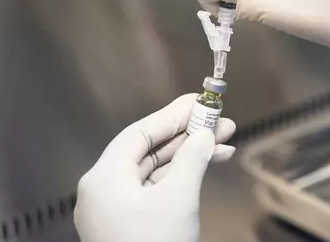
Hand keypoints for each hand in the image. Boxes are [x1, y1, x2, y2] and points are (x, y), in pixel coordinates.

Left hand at [74, 94, 235, 241]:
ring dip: (190, 157)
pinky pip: (155, 192)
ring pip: (155, 172)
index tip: (201, 102)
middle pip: (149, 151)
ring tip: (225, 144)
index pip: (140, 133)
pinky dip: (181, 180)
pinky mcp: (129, 227)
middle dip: (189, 136)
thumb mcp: (178, 196)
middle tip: (222, 123)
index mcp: (104, 178)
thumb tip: (205, 134)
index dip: (173, 115)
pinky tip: (206, 169)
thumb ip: (192, 158)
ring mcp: (116, 211)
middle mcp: (104, 191)